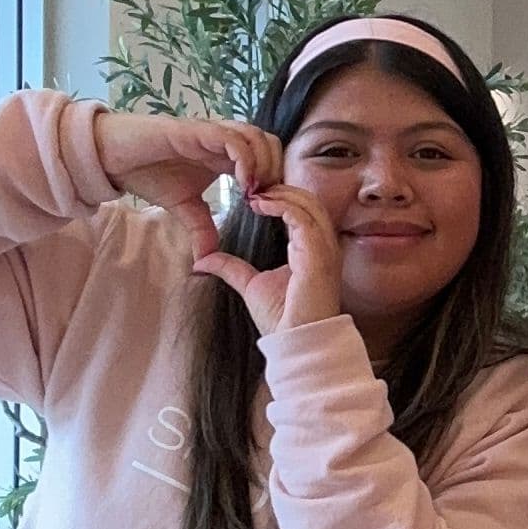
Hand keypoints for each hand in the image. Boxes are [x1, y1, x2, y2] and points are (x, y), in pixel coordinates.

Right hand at [91, 109, 279, 233]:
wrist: (114, 158)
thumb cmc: (148, 173)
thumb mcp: (183, 208)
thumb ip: (200, 229)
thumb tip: (206, 261)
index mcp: (225, 156)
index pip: (268, 159)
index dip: (275, 181)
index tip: (269, 209)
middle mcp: (224, 141)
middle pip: (271, 144)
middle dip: (277, 171)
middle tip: (266, 200)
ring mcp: (212, 133)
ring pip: (257, 137)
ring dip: (264, 165)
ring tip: (254, 192)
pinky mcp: (196, 130)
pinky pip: (231, 138)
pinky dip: (244, 158)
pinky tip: (241, 182)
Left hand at [187, 184, 342, 334]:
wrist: (295, 342)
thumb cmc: (282, 319)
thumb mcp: (251, 285)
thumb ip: (232, 267)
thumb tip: (203, 260)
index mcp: (313, 250)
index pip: (304, 211)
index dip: (281, 199)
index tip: (253, 196)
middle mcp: (324, 246)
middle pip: (310, 201)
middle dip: (282, 189)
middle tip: (253, 186)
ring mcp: (324, 249)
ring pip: (308, 204)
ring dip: (281, 194)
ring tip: (254, 194)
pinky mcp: (318, 254)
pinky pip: (302, 218)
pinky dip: (281, 206)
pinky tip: (260, 205)